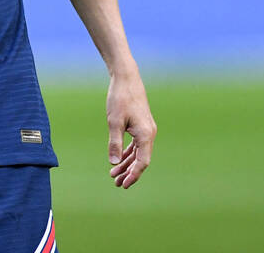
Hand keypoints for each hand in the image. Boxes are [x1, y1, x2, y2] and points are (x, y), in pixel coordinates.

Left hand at [106, 69, 155, 187]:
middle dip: (129, 172)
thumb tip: (114, 163)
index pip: (142, 162)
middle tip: (116, 183)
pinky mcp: (141, 125)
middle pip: (141, 159)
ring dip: (127, 163)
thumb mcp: (114, 122)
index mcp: (146, 135)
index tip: (124, 184)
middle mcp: (149, 134)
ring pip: (138, 153)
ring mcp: (146, 129)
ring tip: (114, 175)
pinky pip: (136, 144)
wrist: (126, 79)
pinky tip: (120, 159)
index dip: (133, 175)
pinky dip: (128, 153)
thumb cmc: (120, 98)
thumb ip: (114, 143)